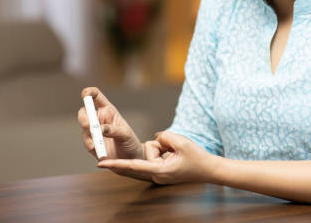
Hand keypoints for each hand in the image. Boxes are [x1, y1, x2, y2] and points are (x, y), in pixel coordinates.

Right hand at [78, 87, 142, 160]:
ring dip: (88, 133)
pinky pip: (86, 141)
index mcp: (108, 111)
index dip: (89, 93)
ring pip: (84, 127)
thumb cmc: (130, 143)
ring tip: (95, 143)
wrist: (130, 160)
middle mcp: (99, 119)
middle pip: (85, 111)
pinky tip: (95, 148)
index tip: (85, 94)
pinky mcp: (91, 143)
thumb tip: (101, 129)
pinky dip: (89, 144)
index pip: (96, 97)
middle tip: (88, 125)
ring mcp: (94, 131)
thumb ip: (114, 130)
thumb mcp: (126, 135)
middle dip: (84, 117)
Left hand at [97, 131, 218, 184]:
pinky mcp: (163, 170)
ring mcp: (159, 174)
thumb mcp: (180, 141)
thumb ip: (163, 136)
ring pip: (153, 151)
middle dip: (159, 146)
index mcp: (159, 170)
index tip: (100, 164)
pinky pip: (158, 154)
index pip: (132, 165)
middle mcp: (156, 174)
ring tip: (179, 152)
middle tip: (174, 150)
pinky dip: (167, 150)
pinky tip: (178, 154)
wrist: (210, 170)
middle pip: (146, 152)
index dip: (116, 164)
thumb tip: (156, 137)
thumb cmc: (197, 157)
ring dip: (165, 147)